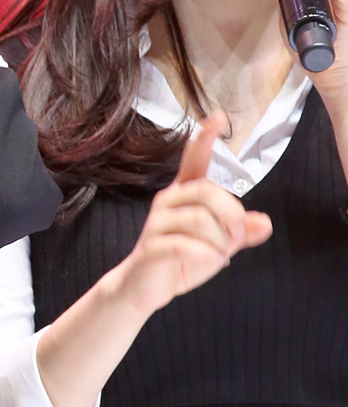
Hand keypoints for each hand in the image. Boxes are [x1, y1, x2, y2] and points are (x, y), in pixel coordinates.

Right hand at [112, 114, 270, 318]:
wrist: (142, 288)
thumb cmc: (178, 260)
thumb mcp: (217, 244)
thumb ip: (239, 232)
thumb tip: (264, 223)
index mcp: (183, 195)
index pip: (193, 161)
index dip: (205, 139)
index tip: (218, 118)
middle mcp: (168, 202)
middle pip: (208, 192)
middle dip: (231, 216)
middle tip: (236, 238)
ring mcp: (157, 223)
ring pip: (200, 220)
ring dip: (220, 240)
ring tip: (220, 254)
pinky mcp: (152, 246)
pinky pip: (185, 245)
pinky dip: (205, 255)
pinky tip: (208, 261)